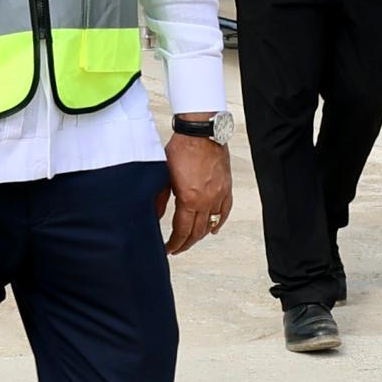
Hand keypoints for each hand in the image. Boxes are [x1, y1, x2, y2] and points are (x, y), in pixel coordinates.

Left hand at [159, 133, 231, 254]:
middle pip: (197, 232)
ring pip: (211, 224)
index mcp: (189, 199)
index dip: (174, 243)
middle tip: (177, 248)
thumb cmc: (181, 149)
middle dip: (186, 244)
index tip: (168, 249)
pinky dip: (218, 223)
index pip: (182, 231)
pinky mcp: (226, 188)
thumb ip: (160, 199)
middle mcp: (207, 200)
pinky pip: (224, 212)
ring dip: (200, 235)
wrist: (201, 132)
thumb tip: (155, 216)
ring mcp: (219, 195)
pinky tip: (213, 229)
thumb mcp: (163, 176)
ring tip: (190, 239)